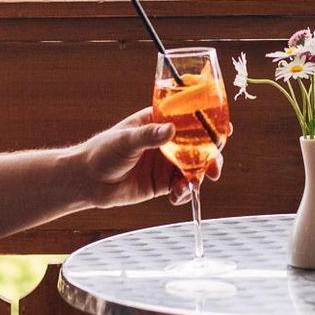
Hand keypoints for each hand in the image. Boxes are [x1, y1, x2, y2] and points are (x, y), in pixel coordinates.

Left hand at [76, 107, 222, 208]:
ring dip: (200, 177)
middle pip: (198, 146)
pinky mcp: (161, 184)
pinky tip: (178, 195)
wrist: (87, 181)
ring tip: (195, 184)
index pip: (190, 119)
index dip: (210, 123)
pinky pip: (182, 188)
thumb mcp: (125, 140)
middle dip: (211, 156)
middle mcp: (166, 142)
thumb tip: (171, 130)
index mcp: (159, 122)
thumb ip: (149, 136)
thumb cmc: (102, 151)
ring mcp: (165, 164)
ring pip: (194, 169)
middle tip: (215, 167)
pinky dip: (185, 192)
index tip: (227, 129)